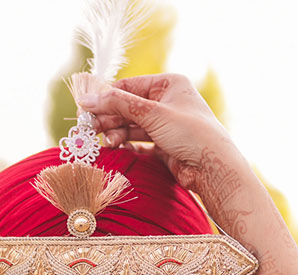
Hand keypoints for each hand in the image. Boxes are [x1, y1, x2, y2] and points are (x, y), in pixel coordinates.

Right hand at [80, 74, 243, 198]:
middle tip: (89, 130)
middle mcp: (166, 101)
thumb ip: (118, 105)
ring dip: (116, 133)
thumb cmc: (190, 133)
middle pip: (126, 107)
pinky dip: (125, 144)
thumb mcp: (152, 113)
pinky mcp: (163, 144)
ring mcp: (165, 123)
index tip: (85, 110)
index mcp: (168, 84)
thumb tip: (85, 100)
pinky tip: (118, 149)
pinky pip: (137, 141)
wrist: (213, 168)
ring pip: (130, 125)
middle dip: (108, 119)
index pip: (127, 86)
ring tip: (108, 143)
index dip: (105, 98)